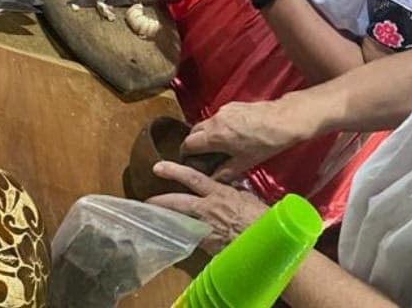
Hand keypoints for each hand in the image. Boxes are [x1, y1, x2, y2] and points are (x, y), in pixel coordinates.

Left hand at [147, 162, 268, 254]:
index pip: (192, 178)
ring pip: (181, 221)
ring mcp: (206, 228)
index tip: (158, 167)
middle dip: (160, 200)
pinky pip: (190, 238)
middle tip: (145, 200)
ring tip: (152, 219)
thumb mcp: (247, 198)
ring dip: (167, 220)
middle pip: (179, 202)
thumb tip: (228, 185)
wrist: (265, 243)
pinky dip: (182, 235)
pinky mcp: (208, 245)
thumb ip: (233, 190)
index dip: (174, 171)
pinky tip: (173, 236)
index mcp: (218, 193)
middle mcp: (208, 209)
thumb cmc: (260, 218)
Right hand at [182, 99, 302, 181]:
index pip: (188, 144)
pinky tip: (230, 136)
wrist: (282, 120)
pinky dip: (218, 126)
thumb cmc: (265, 143)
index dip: (185, 154)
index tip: (188, 162)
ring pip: (206, 123)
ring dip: (206, 134)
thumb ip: (225, 172)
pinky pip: (218, 117)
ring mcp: (223, 111)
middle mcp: (215, 120)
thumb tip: (213, 179)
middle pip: (194, 131)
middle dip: (193, 143)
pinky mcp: (232, 105)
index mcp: (215, 136)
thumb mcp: (244, 163)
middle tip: (200, 156)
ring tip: (217, 147)